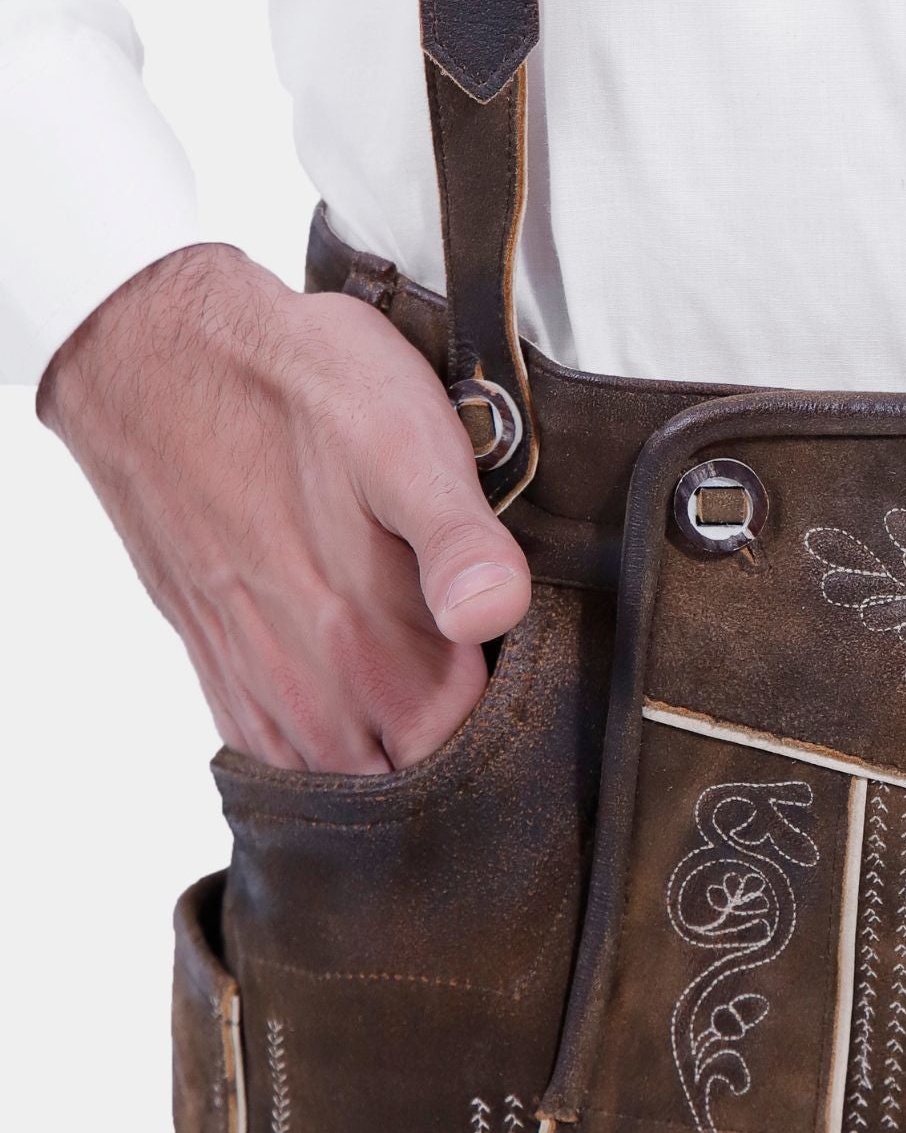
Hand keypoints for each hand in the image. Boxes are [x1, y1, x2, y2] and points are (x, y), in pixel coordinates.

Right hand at [39, 243, 532, 772]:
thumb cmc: (290, 387)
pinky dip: (319, 740)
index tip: (519, 669)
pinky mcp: (216, 663)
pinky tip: (347, 684)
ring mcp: (256, 684)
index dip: (508, 720)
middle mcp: (310, 688)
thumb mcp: (407, 442)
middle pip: (407, 776)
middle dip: (450, 748)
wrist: (158, 356)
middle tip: (478, 670)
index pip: (467, 749)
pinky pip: (276, 748)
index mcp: (372, 646)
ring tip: (416, 677)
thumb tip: (497, 614)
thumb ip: (460, 544)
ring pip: (341, 773)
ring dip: (384, 748)